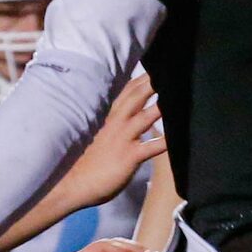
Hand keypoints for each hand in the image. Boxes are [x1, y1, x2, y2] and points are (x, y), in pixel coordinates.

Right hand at [51, 74, 165, 214]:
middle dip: (152, 82)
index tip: (157, 67)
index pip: (127, 93)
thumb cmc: (89, 163)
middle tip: (169, 69)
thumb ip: (117, 125)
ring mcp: (122, 140)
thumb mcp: (103, 137)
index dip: (142, 79)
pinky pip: (151, 148)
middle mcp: (117, 125)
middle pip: (136, 97)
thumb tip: (130, 117)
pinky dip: (164, 142)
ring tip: (177, 95)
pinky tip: (178, 138)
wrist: (73, 185)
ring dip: (160, 106)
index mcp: (111, 119)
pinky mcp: (129, 157)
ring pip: (144, 117)